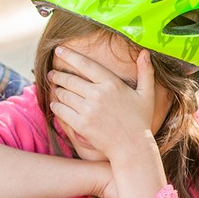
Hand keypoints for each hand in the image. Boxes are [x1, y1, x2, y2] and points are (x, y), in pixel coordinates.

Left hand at [48, 46, 157, 164]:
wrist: (133, 147)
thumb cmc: (140, 120)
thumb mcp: (147, 95)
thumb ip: (146, 72)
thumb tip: (145, 52)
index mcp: (112, 84)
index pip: (85, 64)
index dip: (70, 55)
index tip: (59, 49)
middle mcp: (98, 94)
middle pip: (69, 79)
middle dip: (57, 75)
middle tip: (52, 74)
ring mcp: (88, 110)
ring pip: (63, 94)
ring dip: (56, 90)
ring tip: (54, 88)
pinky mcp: (80, 124)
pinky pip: (60, 110)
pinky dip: (55, 105)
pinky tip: (55, 103)